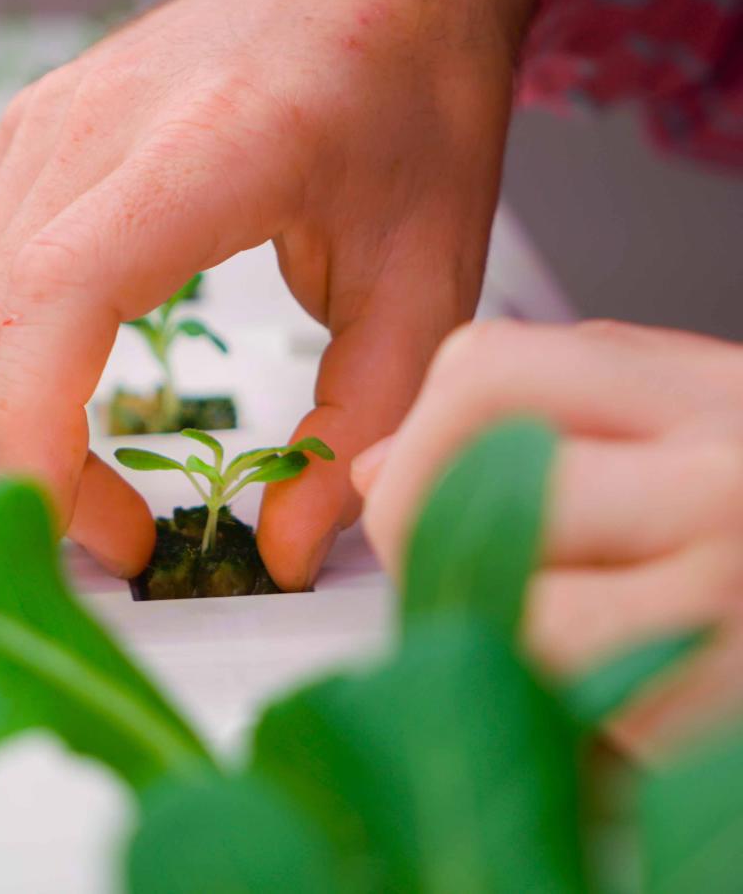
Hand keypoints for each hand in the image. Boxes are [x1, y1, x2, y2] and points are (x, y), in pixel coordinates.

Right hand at [0, 0, 537, 587]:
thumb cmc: (419, 104)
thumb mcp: (431, 283)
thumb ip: (363, 423)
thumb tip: (290, 543)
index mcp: (210, 148)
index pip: (53, 303)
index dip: (42, 445)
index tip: (104, 535)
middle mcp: (99, 121)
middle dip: (26, 457)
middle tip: (116, 528)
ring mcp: (55, 116)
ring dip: (9, 409)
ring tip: (94, 473)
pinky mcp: (45, 126)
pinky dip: (11, 351)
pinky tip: (76, 388)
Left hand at [354, 320, 742, 755]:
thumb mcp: (687, 428)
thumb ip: (538, 420)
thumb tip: (382, 467)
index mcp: (704, 399)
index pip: (485, 370)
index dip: (421, 432)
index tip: (411, 476)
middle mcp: (722, 485)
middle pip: (472, 481)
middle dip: (425, 531)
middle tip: (448, 563)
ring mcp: (724, 605)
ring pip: (506, 607)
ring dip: (491, 633)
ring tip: (555, 634)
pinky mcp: (715, 721)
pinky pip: (566, 710)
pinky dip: (557, 712)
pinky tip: (611, 691)